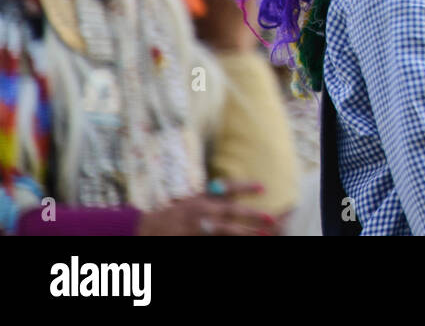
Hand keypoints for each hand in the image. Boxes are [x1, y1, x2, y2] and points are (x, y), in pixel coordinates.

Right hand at [136, 181, 281, 235]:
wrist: (150, 229)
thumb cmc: (176, 212)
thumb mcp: (194, 199)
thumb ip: (213, 197)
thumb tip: (234, 195)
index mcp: (202, 197)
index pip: (226, 188)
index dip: (244, 186)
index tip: (263, 187)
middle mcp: (201, 211)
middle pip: (230, 211)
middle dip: (251, 214)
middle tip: (270, 217)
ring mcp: (199, 228)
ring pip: (226, 230)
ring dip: (245, 233)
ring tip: (263, 235)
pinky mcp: (197, 239)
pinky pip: (217, 241)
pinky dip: (229, 242)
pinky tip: (243, 242)